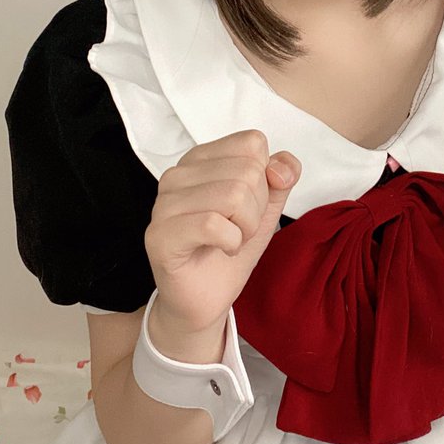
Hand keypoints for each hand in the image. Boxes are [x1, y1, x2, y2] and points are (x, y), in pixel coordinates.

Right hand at [144, 130, 300, 339]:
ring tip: (228, 240)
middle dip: (256, 209)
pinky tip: (220, 250)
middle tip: (237, 229)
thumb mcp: (266, 209)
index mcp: (200, 159)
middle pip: (247, 171)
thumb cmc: (229, 249)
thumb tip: (282, 168)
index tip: (247, 206)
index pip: (252, 144)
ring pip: (233, 195)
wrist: (205, 299)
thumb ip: (280, 179)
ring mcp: (164, 203)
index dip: (264, 179)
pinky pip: (214, 224)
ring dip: (244, 228)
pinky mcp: (160, 234)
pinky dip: (231, 243)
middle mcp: (177, 174)